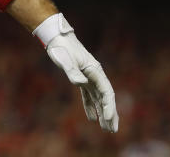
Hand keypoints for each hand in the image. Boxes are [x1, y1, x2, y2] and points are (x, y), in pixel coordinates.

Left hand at [34, 13, 118, 132]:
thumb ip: (72, 71)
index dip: (109, 106)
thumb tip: (81, 84)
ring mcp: (89, 77)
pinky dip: (91, 106)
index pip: (106, 92)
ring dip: (103, 113)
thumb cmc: (61, 47)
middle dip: (111, 114)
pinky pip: (89, 95)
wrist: (57, 38)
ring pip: (99, 98)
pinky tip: (92, 118)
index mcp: (95, 71)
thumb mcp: (65, 59)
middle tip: (113, 130)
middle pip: (106, 97)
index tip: (108, 118)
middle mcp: (95, 75)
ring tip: (106, 128)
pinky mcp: (81, 78)